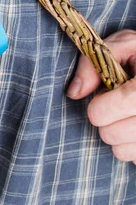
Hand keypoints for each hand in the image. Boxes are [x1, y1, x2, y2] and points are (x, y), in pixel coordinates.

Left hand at [67, 29, 135, 162]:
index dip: (103, 106)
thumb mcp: (120, 45)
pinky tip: (132, 128)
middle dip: (103, 121)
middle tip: (109, 108)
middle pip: (118, 132)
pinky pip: (134, 159)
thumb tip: (74, 92)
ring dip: (114, 136)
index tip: (97, 100)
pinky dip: (128, 147)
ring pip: (124, 150)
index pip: (128, 101)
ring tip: (122, 117)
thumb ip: (92, 64)